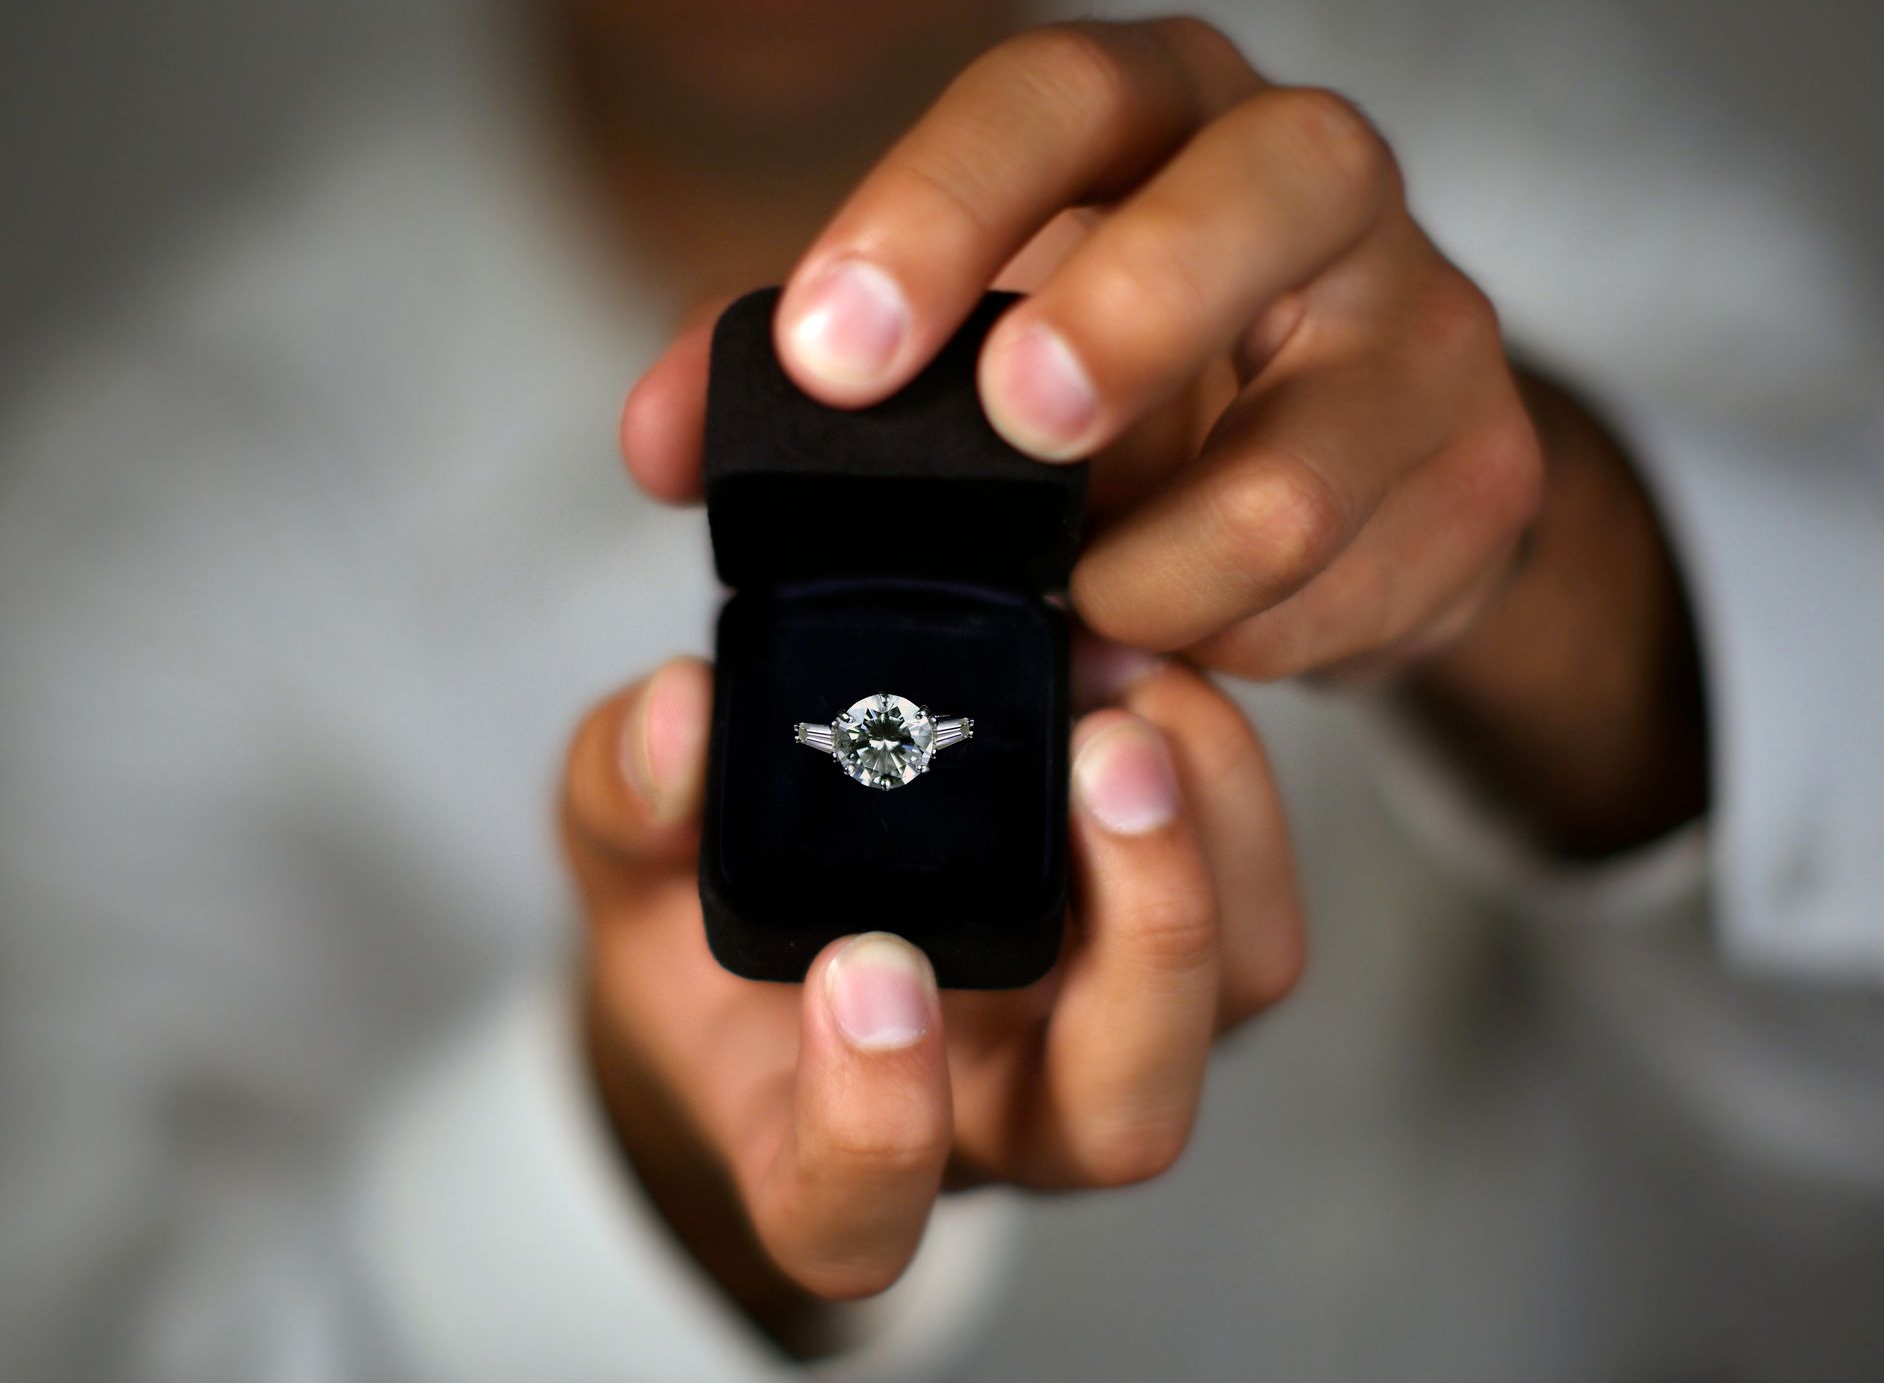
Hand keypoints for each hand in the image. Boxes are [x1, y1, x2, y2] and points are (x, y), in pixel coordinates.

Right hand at [561, 651, 1300, 1344]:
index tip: (859, 965)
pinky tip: (1147, 673)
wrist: (783, 915)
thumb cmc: (697, 920)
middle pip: (1118, 1120)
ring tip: (1133, 687)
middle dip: (1144, 939)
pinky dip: (1231, 785)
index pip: (853, 1214)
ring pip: (1227, 1008)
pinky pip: (1255, 906)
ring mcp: (1092, 1039)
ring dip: (1214, 843)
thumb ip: (626, 796)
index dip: (874, 1129)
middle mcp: (986, 1117)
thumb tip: (681, 725)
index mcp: (818, 1141)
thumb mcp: (622, 852)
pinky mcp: (1163, 951)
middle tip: (1102, 758)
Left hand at [624, 15, 1541, 683]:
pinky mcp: (1483, 471)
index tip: (831, 357)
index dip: (942, 212)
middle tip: (1016, 435)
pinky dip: (1237, 642)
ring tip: (1072, 613)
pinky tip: (1172, 643)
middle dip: (1124, 323)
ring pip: (1305, 460)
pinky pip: (1347, 591)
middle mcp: (1313, 181)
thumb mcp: (973, 337)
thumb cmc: (1125, 369)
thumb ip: (821, 368)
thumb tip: (663, 440)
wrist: (1351, 446)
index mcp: (1162, 113)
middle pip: (1261, 195)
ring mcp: (1421, 325)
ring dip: (1157, 570)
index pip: (1060, 101)